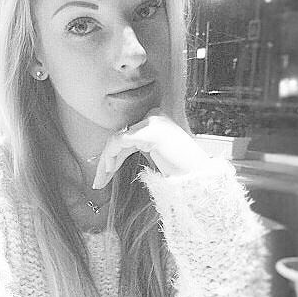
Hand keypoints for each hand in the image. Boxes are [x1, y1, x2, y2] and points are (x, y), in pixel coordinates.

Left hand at [93, 113, 210, 188]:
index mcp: (156, 120)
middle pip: (121, 137)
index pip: (127, 135)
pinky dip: (111, 155)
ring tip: (101, 180)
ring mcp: (153, 122)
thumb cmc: (181, 170)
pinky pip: (121, 140)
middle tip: (98, 181)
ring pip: (117, 140)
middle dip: (107, 159)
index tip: (105, 174)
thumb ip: (139, 147)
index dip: (113, 155)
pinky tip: (109, 169)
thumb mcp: (155, 154)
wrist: (199, 178)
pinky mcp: (149, 131)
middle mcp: (154, 116)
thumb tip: (113, 154)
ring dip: (106, 161)